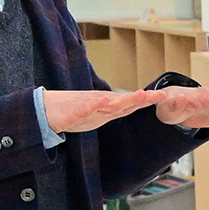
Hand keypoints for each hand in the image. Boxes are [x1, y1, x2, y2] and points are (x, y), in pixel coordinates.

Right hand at [43, 89, 159, 132]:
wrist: (45, 110)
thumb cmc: (72, 111)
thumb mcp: (98, 114)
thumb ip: (113, 110)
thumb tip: (131, 107)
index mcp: (106, 106)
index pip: (129, 104)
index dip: (145, 100)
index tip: (162, 95)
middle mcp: (99, 104)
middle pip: (123, 102)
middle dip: (141, 99)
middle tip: (158, 94)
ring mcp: (87, 107)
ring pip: (107, 103)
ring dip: (124, 100)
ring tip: (139, 95)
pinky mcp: (73, 113)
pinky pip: (84, 109)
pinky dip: (94, 105)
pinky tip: (103, 100)